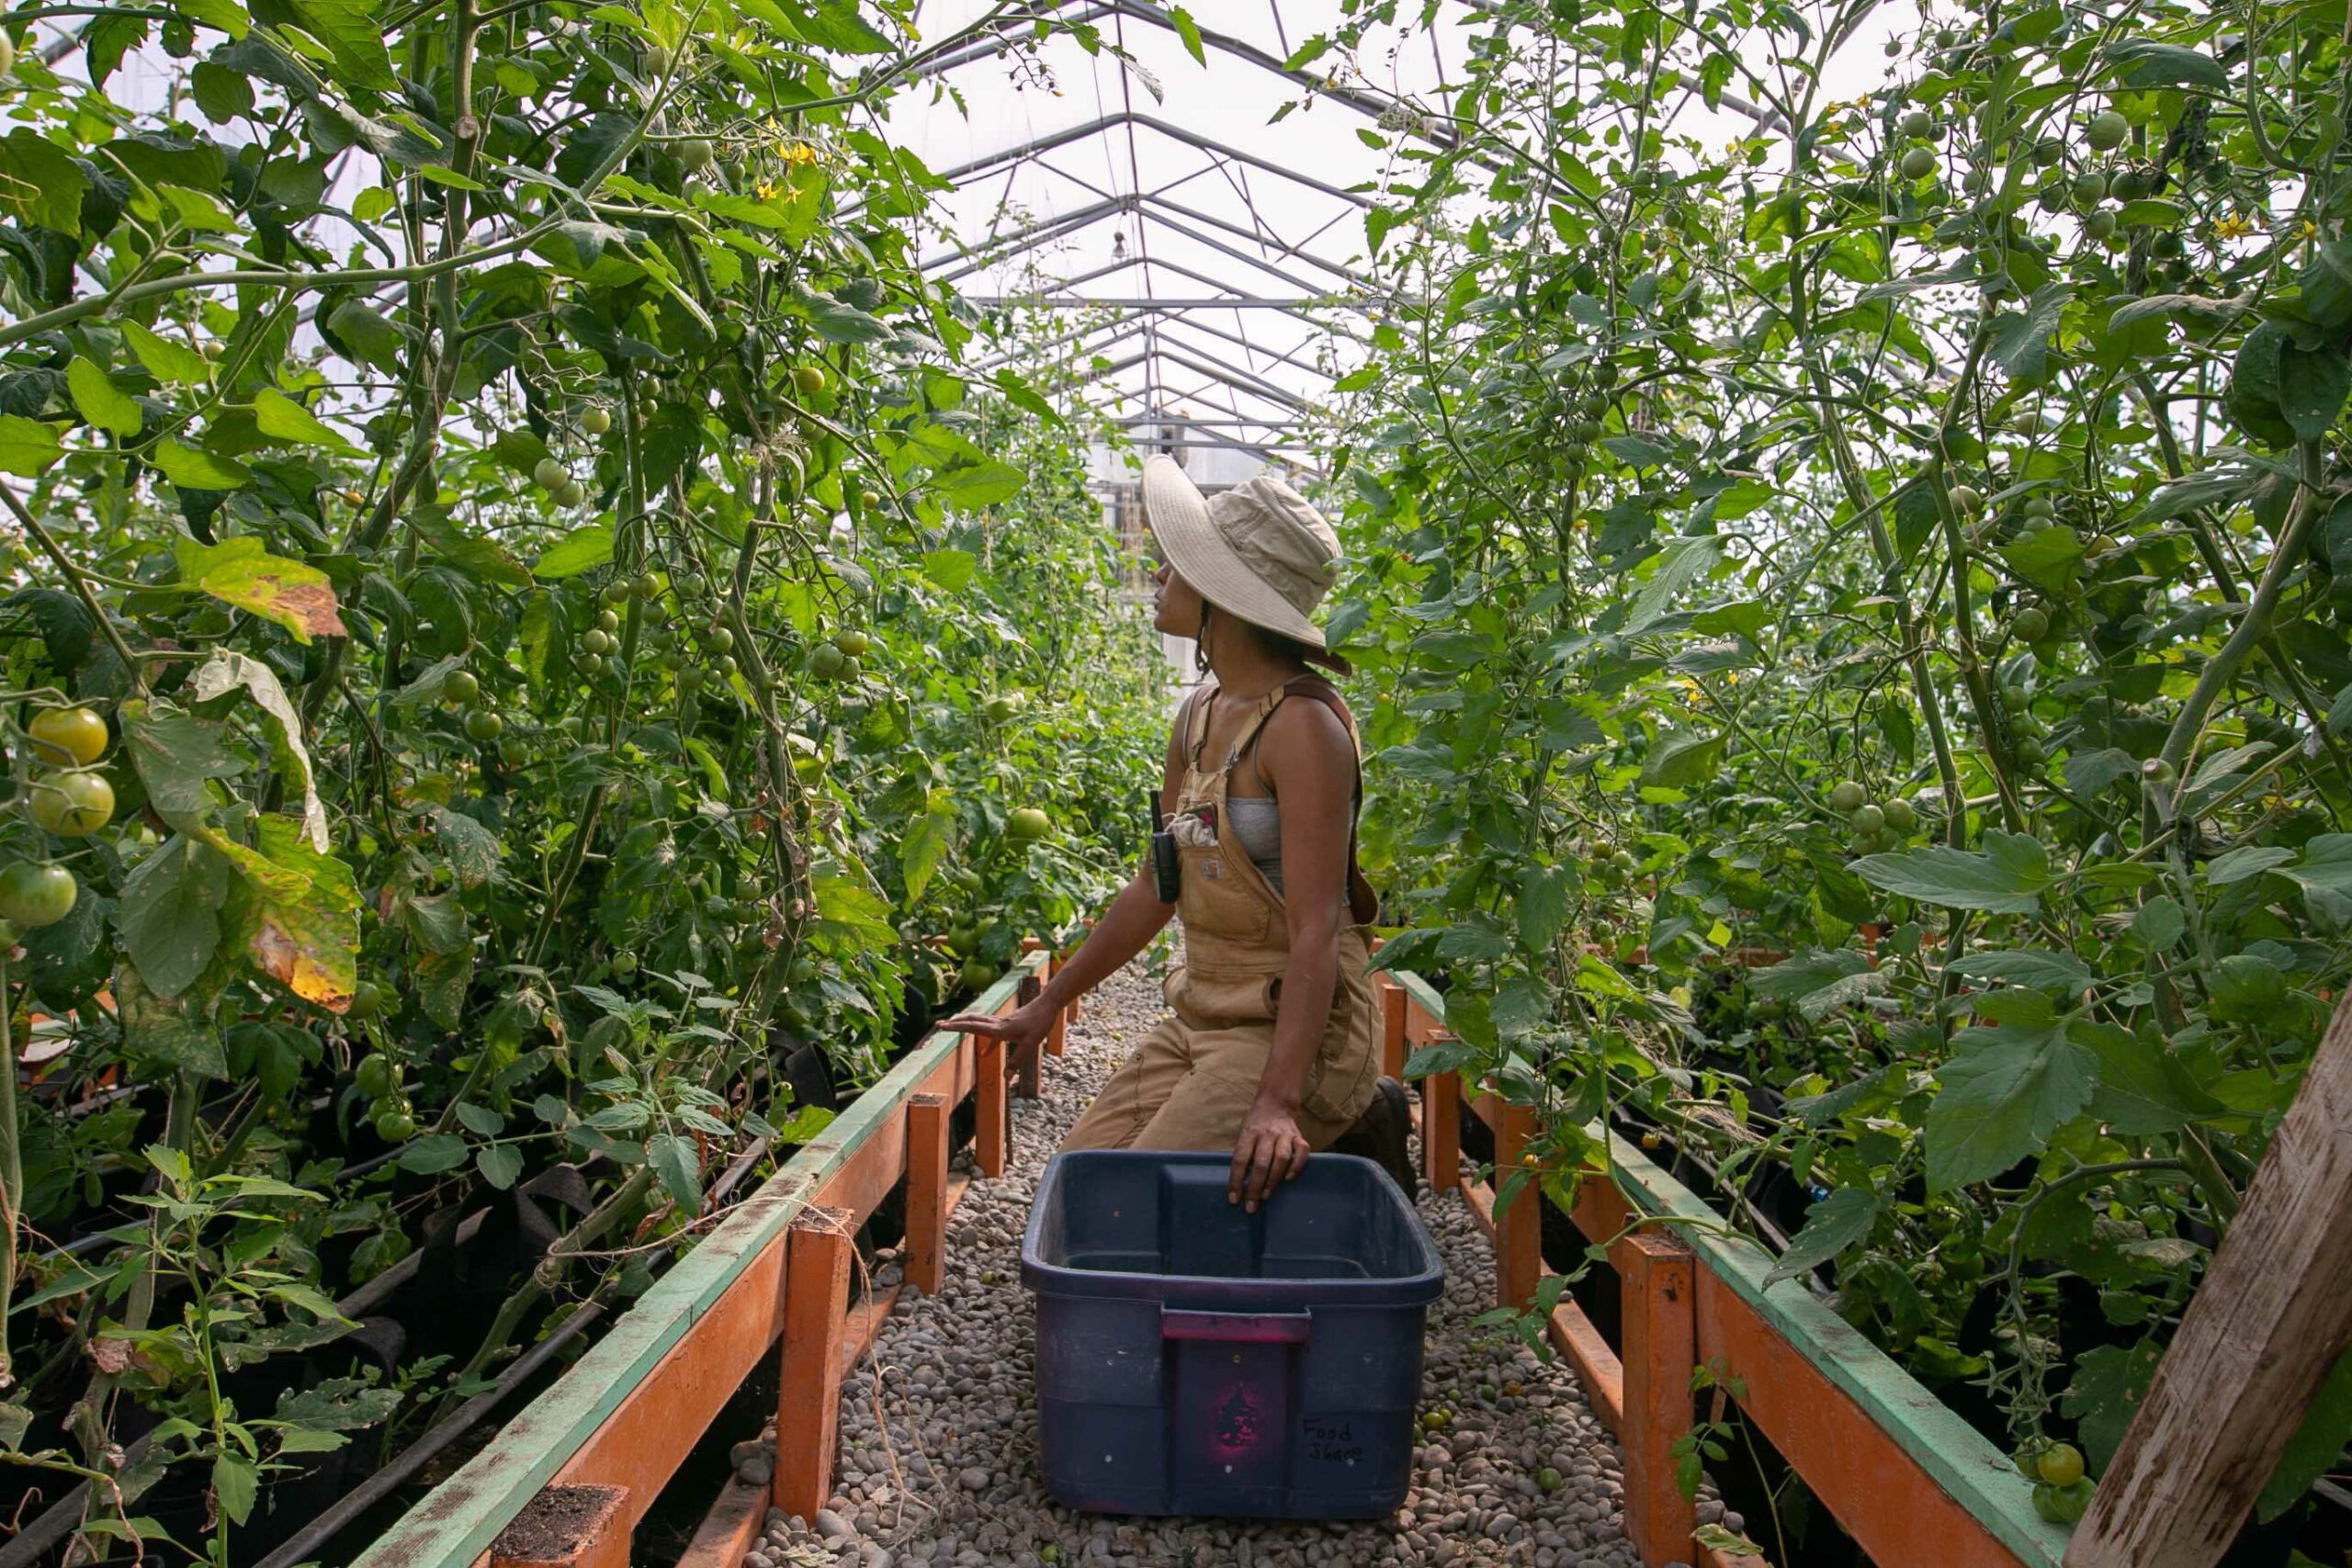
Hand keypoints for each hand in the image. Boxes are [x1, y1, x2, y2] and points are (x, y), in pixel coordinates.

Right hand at [942, 997, 1053, 1056]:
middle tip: (938, 1026)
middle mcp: (997, 1024)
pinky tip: (984, 1054)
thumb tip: (1005, 1078)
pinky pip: (990, 1030)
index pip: (973, 1027)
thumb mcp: (1031, 1045)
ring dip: (964, 1025)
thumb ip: (1017, 1061)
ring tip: (952, 1028)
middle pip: (971, 1021)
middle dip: (954, 1024)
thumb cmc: (1039, 1023)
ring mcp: (1001, 1023)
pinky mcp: (1007, 1024)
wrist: (1047, 1005)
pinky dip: (984, 1040)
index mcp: (999, 1029)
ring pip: (978, 1022)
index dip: (956, 1027)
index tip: (941, 1026)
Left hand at [1229, 1098, 1309, 1212]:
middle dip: (1254, 1186)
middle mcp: (1266, 1134)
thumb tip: (1239, 1182)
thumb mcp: (1244, 1133)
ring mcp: (1284, 1135)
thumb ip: (1244, 1152)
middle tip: (1250, 1206)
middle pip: (1260, 1163)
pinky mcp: (1298, 1137)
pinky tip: (1289, 1178)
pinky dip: (1297, 1165)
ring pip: (1280, 1158)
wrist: (1276, 1103)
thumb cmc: (1256, 1123)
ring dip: (1273, 1179)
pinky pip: (1301, 1152)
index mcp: (1249, 1133)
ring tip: (1266, 1195)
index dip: (1235, 1180)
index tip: (1234, 1199)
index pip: (1239, 1159)